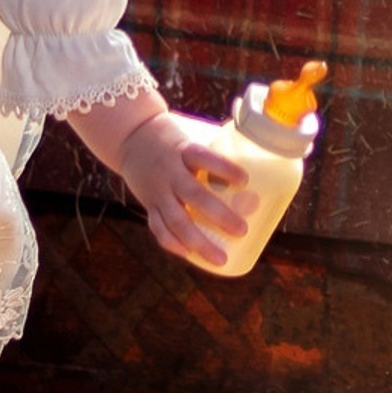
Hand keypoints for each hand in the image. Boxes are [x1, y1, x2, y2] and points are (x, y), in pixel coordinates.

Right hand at [117, 112, 255, 268]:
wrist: (131, 138)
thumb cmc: (174, 138)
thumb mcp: (194, 134)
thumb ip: (220, 145)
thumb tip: (261, 152)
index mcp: (183, 150)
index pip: (204, 157)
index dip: (223, 168)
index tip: (244, 180)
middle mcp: (169, 172)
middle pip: (194, 195)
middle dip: (219, 215)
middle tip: (241, 230)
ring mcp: (157, 191)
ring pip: (176, 220)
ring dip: (198, 242)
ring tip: (220, 259)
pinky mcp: (149, 204)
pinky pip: (158, 227)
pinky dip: (172, 243)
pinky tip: (189, 254)